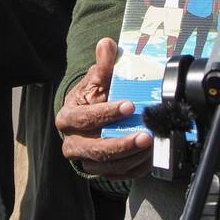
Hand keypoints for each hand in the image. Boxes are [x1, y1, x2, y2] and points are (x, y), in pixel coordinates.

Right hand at [55, 37, 151, 180]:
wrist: (91, 118)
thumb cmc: (93, 96)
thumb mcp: (97, 78)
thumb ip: (103, 64)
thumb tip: (107, 44)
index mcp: (67, 118)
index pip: (83, 119)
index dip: (105, 114)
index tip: (129, 106)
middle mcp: (72, 142)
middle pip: (94, 150)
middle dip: (121, 144)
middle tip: (145, 135)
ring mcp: (86, 160)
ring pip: (105, 167)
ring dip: (130, 158)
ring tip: (151, 146)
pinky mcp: (100, 171)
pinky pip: (117, 175)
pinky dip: (134, 169)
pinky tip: (150, 158)